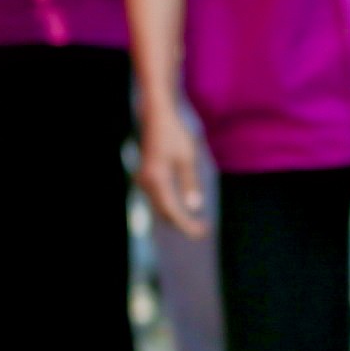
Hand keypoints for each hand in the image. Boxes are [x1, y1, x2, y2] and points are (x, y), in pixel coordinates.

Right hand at [138, 100, 207, 236]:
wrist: (157, 117)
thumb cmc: (175, 135)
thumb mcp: (188, 158)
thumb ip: (190, 183)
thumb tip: (194, 207)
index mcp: (157, 179)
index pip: (172, 211)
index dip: (187, 225)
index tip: (203, 233)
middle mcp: (147, 182)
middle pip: (164, 212)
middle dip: (183, 224)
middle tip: (204, 230)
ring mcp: (145, 180)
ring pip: (160, 207)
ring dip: (177, 217)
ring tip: (198, 223)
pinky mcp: (147, 177)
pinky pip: (158, 199)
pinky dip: (171, 208)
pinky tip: (185, 210)